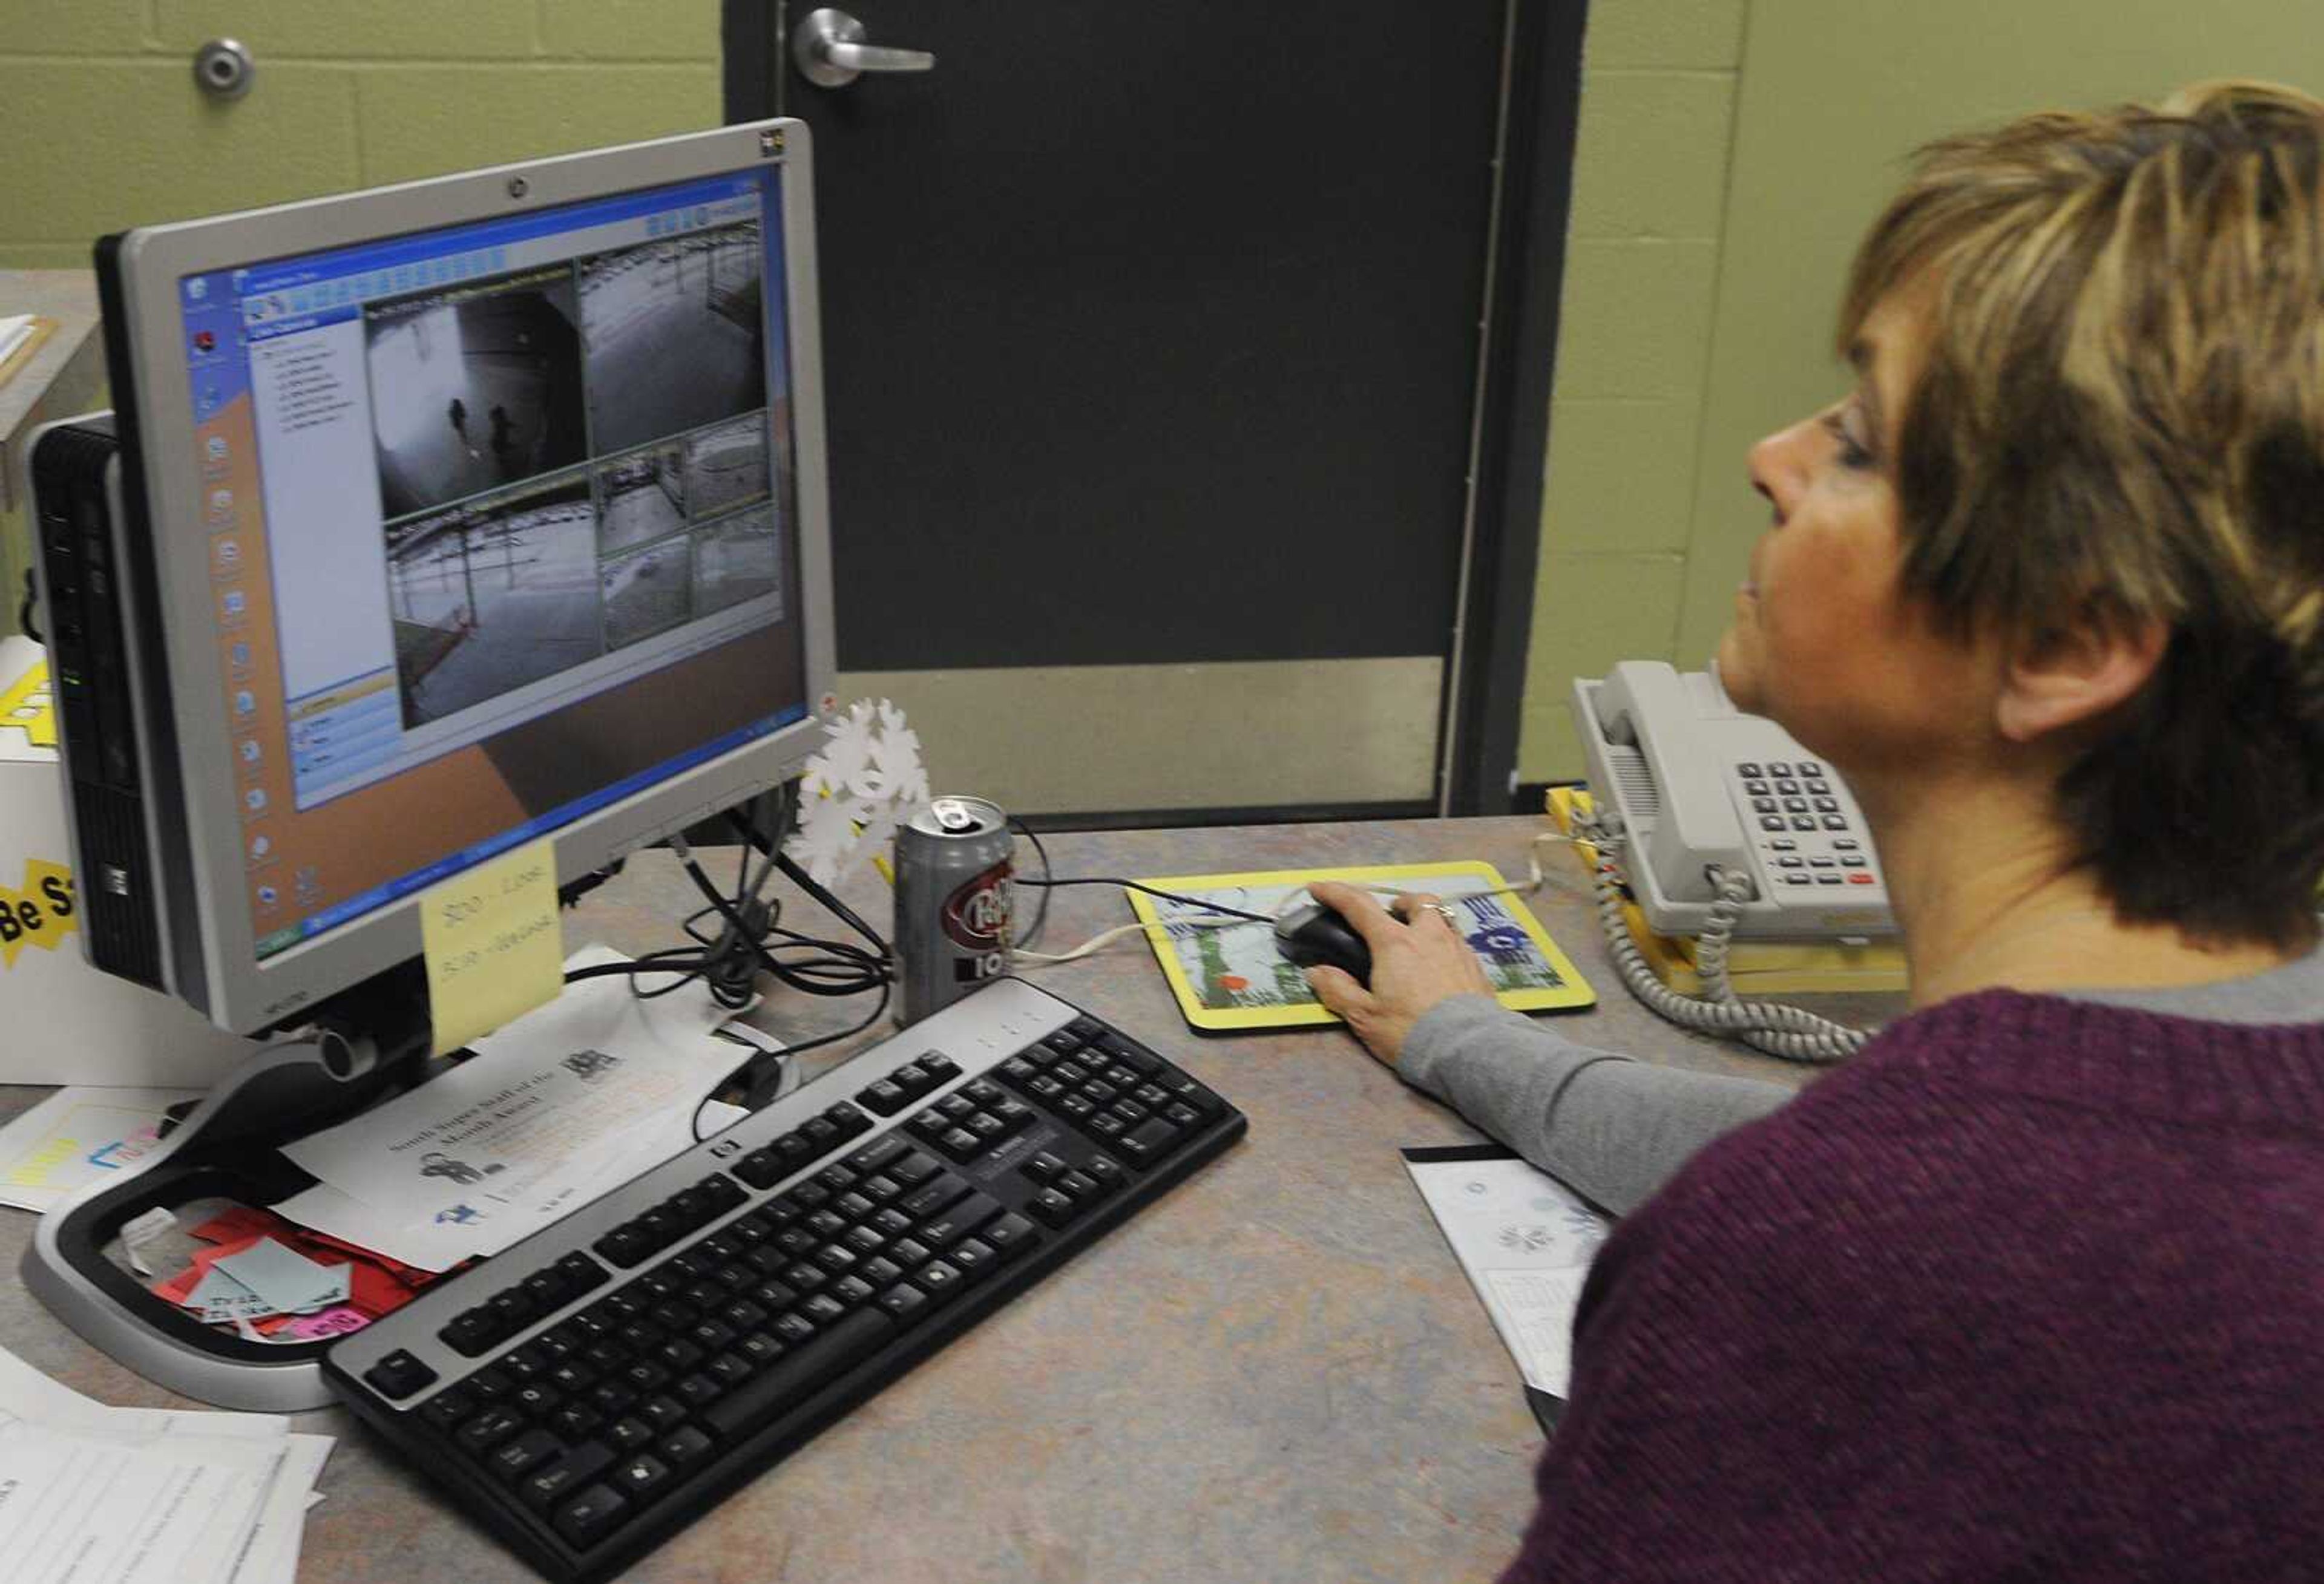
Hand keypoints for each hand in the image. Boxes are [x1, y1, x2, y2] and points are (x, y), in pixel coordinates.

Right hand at [1303, 881, 1493, 1065]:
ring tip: (1419, 942)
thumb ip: (1338, 990)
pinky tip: (1441, 967)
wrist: (1467, 1049)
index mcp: (1395, 943)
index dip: (1335, 893)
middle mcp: (1429, 936)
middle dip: (1399, 902)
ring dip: (1428, 920)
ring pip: (1443, 918)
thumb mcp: (1365, 1016)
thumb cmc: (1410, 1030)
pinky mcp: (1477, 967)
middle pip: (1417, 901)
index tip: (1318, 887)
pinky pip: (1459, 943)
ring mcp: (1458, 948)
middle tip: (1390, 918)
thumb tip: (1316, 971)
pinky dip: (1445, 945)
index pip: (1360, 907)